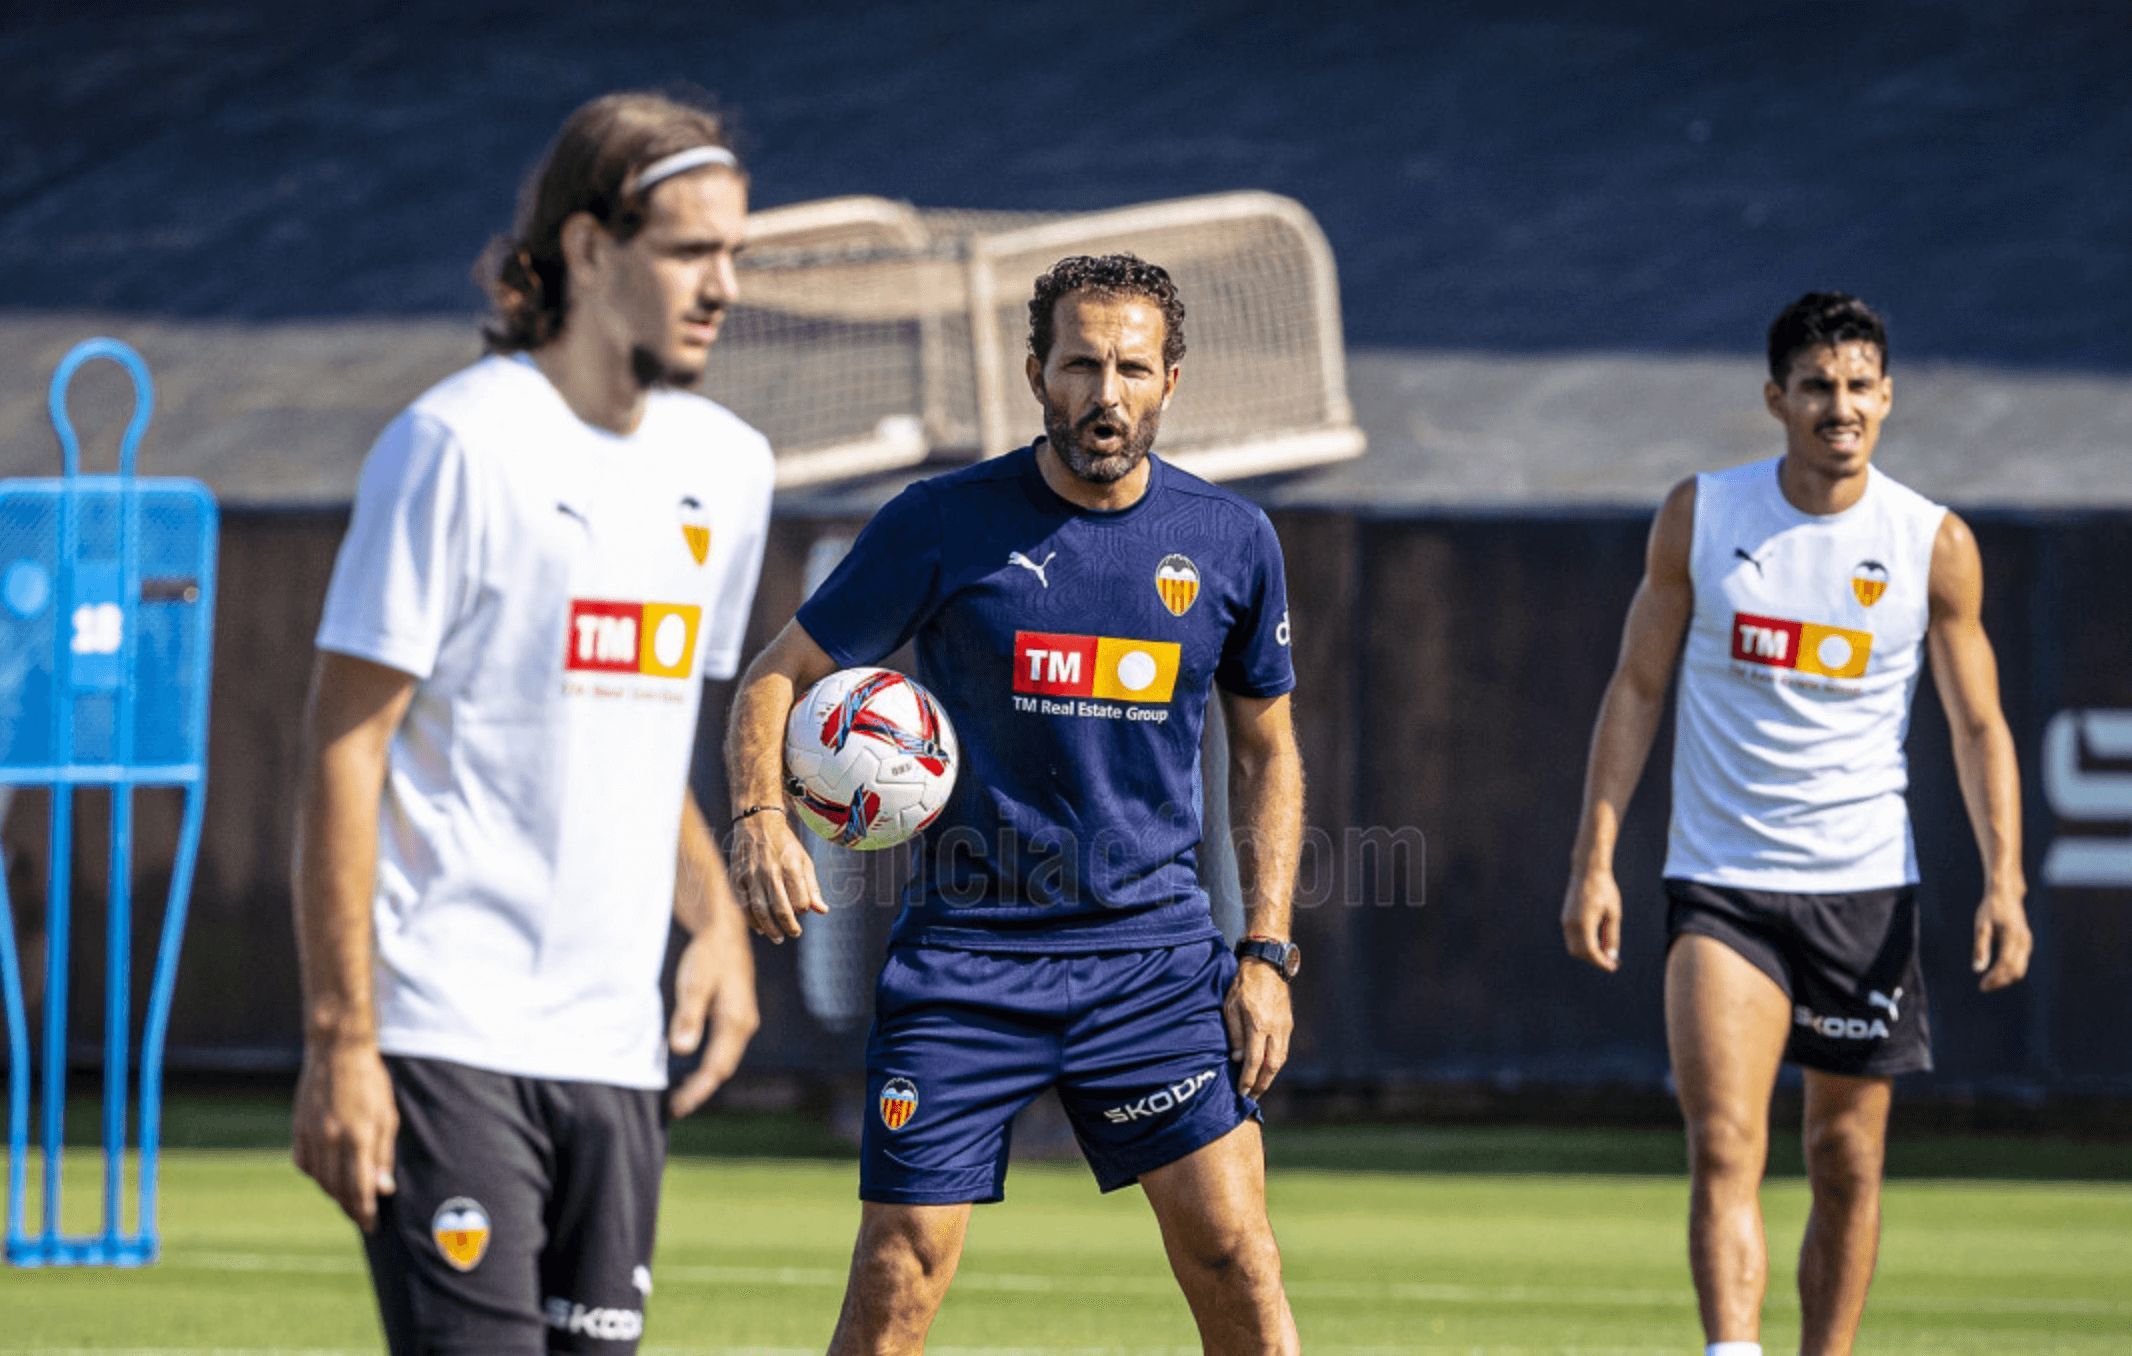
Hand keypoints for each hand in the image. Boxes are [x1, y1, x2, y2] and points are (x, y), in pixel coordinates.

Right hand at [292, 1037, 397, 1231]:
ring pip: (319, 1178)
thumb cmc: (371, 1081)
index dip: (365, 1211)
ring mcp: (311, 1135)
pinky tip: (325, 1176)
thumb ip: (383, 1154)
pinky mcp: (298, 1128)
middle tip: (362, 1217)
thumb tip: (383, 1189)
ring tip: (347, 1200)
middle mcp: (331, 1140)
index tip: (372, 1225)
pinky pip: (304, 1162)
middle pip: (337, 1189)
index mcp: (358, 1138)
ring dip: (333, 1193)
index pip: (359, 1189)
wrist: (337, 1051)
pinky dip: (315, 1174)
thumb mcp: (388, 1115)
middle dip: (351, 1207)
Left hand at [667, 927, 761, 1116]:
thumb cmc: (706, 956)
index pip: (716, 1068)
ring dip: (706, 1078)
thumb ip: (688, 1016)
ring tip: (684, 1094)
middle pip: (723, 1068)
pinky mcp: (737, 1014)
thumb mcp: (694, 983)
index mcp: (734, 1022)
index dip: (698, 1090)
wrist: (724, 930)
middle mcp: (744, 1024)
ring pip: (726, 1059)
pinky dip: (711, 1063)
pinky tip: (696, 1066)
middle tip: (677, 1108)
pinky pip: (725, 1048)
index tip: (679, 1107)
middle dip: (702, 1090)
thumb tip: (681, 1051)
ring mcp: (743, 1019)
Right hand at [728, 812, 826, 942]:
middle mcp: (769, 871)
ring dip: (769, 928)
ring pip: (759, 909)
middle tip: (794, 934)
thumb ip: (813, 887)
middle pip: (779, 908)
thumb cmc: (785, 844)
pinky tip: (759, 927)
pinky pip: (742, 905)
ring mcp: (750, 875)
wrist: (756, 822)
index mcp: (790, 866)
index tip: (804, 910)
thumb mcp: (804, 860)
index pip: (800, 899)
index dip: (804, 909)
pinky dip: (751, 920)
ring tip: (778, 937)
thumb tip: (822, 911)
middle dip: (788, 926)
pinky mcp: (736, 877)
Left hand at [1223, 959, 1292, 1099]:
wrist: (1267, 964)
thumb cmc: (1243, 984)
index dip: (1248, 1079)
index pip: (1255, 1061)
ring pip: (1281, 1060)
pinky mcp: (1288, 1023)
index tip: (1242, 1091)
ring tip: (1259, 1086)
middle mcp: (1275, 1029)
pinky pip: (1283, 1049)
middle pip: (1272, 1066)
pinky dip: (1275, 1063)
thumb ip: (1235, 1034)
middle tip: (1253, 1096)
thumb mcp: (1230, 1007)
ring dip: (1271, 1076)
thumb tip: (1238, 1059)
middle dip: (1263, 1084)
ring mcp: (1285, 1026)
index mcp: (1259, 1024)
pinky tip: (1267, 1069)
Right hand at [1562, 867, 1622, 971]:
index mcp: (1584, 922)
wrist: (1588, 870)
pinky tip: (1597, 941)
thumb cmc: (1604, 890)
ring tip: (1606, 952)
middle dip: (1594, 960)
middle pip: (1580, 953)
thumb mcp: (1613, 913)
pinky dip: (1583, 944)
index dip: (1602, 962)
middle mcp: (1571, 924)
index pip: (1591, 951)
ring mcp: (1566, 921)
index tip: (1613, 967)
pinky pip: (1572, 938)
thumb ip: (1612, 936)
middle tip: (1611, 962)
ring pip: (1574, 947)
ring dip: (1588, 953)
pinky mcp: (1565, 917)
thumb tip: (1612, 956)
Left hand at [1972, 885, 2032, 991]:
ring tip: (1988, 982)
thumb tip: (1977, 969)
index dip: (1995, 978)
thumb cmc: (1991, 909)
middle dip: (2000, 981)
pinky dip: (2010, 971)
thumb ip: (1980, 947)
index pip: (2005, 965)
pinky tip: (1996, 973)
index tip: (1982, 986)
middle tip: (1984, 987)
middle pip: (2015, 970)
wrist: (2006, 894)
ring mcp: (2027, 942)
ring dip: (2005, 978)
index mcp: (2012, 937)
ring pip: (2020, 968)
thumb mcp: (1981, 926)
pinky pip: (2021, 962)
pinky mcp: (2026, 943)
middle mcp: (2023, 941)